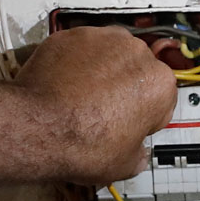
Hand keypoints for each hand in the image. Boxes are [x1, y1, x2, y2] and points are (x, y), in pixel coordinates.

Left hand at [15, 25, 177, 184]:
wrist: (37, 127)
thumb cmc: (82, 142)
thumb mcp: (125, 165)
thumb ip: (139, 153)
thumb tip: (136, 154)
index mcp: (159, 83)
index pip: (162, 97)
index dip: (146, 115)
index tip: (132, 124)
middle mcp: (135, 52)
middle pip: (137, 69)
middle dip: (125, 87)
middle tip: (105, 112)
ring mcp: (101, 39)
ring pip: (108, 54)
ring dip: (101, 71)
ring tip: (82, 99)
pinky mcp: (70, 35)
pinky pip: (79, 49)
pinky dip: (74, 62)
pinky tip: (64, 86)